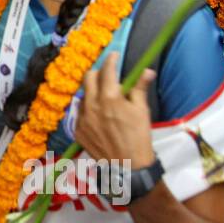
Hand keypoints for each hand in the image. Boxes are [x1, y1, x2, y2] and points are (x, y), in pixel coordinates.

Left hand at [76, 52, 155, 166]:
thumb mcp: (142, 111)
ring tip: (104, 98)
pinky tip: (99, 115)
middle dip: (99, 73)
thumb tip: (146, 71)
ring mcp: (82, 119)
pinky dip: (88, 109)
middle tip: (108, 75)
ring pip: (83, 95)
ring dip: (92, 92)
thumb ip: (140, 88)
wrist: (128, 166)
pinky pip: (80, 113)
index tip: (114, 56)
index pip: (107, 71)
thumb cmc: (139, 137)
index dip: (111, 60)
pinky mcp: (77, 130)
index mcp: (110, 99)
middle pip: (88, 78)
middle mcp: (92, 106)